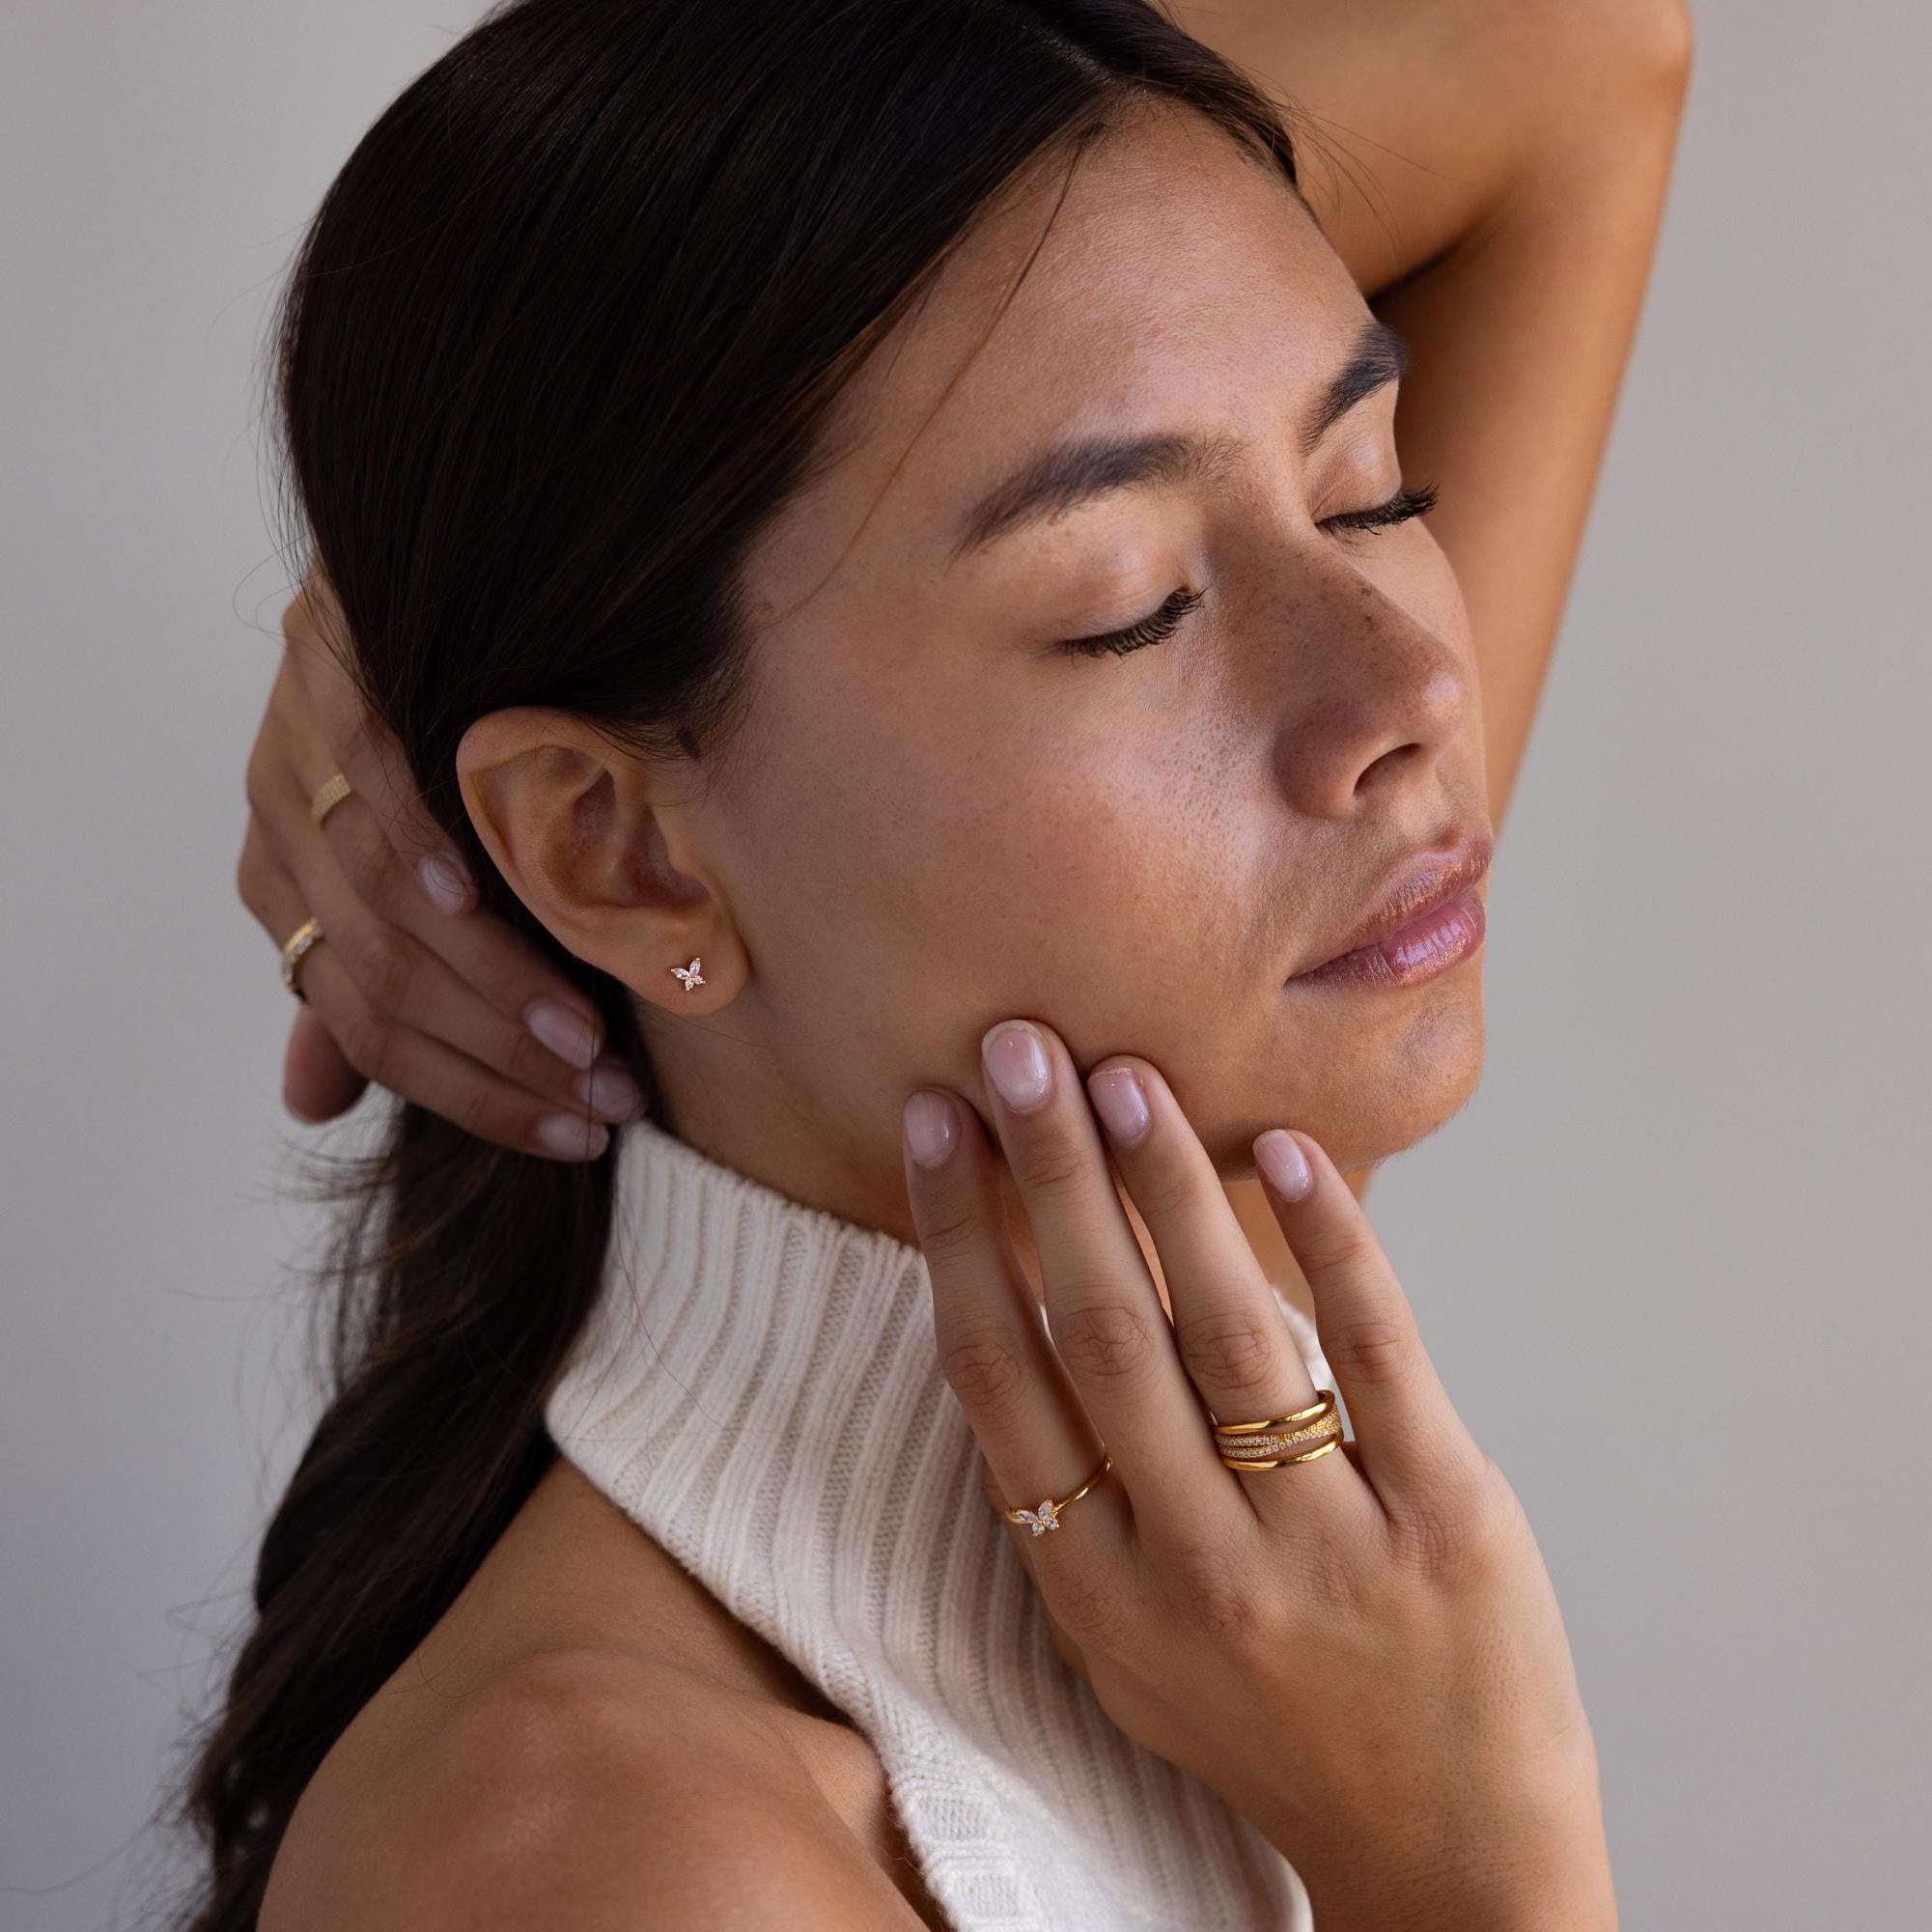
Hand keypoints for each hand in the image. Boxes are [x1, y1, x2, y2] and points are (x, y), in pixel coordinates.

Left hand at [236, 568, 643, 1159]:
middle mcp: (276, 838)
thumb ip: (365, 980)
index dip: (474, 1096)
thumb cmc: (430, 736)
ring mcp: (295, 755)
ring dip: (495, 983)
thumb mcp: (387, 872)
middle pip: (383, 985)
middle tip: (606, 1095)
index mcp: (285, 899)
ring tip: (588, 1032)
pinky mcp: (330, 676)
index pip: (367, 1030)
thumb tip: (311, 1106)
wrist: (429, 572)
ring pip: (388, 908)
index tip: (577, 1132)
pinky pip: (378, 785)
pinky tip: (496, 898)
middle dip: (501, 1059)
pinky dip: (435, 847)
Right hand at [900, 1020, 1614, 1931]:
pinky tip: (1289, 1150)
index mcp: (1096, 1592)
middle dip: (1050, 1175)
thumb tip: (1028, 1307)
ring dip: (1167, 1186)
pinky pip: (1377, 1355)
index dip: (958, 1239)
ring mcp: (1326, 1544)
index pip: (1001, 1384)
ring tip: (1125, 1074)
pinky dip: (1333, 1241)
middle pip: (1099, 1334)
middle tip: (1018, 1047)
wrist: (1445, 1859)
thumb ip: (1079, 1498)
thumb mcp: (1131, 1640)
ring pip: (1224, 1329)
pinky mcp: (1448, 1521)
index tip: (937, 1123)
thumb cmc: (1268, 1721)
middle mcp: (1196, 1567)